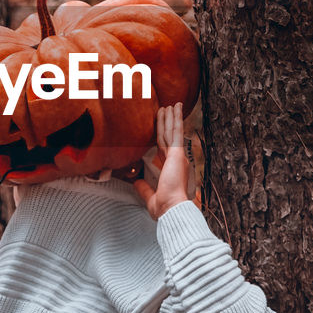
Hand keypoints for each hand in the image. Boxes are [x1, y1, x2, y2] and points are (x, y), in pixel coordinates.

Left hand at [133, 103, 195, 219]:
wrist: (172, 208)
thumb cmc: (164, 206)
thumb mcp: (150, 196)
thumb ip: (144, 188)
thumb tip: (136, 182)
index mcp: (170, 169)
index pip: (163, 148)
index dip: (161, 136)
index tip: (160, 128)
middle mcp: (175, 160)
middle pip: (167, 136)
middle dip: (166, 123)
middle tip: (165, 109)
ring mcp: (177, 155)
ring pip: (172, 131)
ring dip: (171, 117)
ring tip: (171, 105)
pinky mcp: (177, 153)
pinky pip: (176, 131)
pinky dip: (177, 118)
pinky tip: (176, 108)